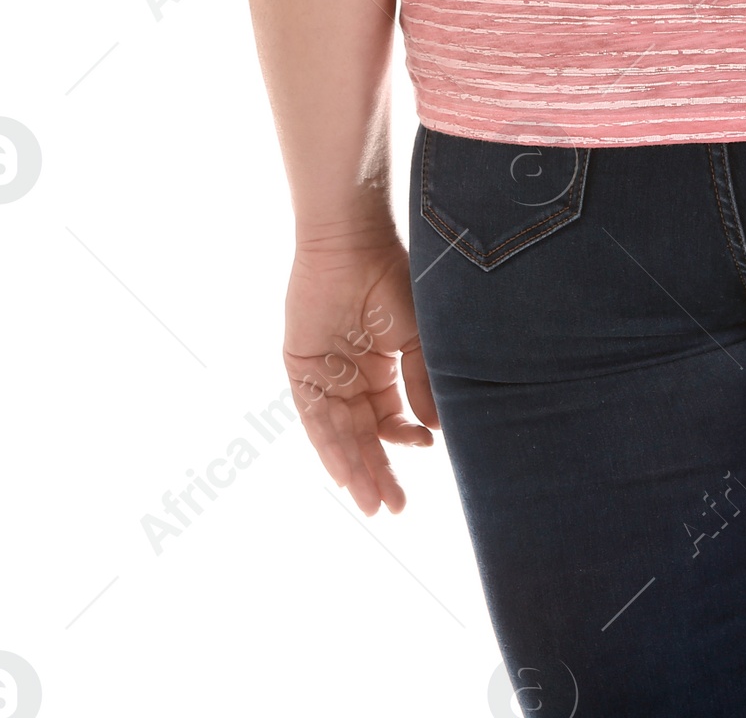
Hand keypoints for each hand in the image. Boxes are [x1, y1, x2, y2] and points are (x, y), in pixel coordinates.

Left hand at [284, 234, 438, 514]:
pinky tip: (344, 474)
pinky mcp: (300, 371)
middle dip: (378, 473)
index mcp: (381, 368)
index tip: (428, 447)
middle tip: (394, 509)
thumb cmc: (394, 281)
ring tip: (372, 503)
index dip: (406, 438)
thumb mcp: (417, 339)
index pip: (391, 418)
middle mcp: (351, 377)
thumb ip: (422, 384)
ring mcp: (324, 376)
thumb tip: (434, 432)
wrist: (355, 246)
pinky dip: (329, 447)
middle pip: (363, 437)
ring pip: (339, 435)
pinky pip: (314, 418)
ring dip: (355, 470)